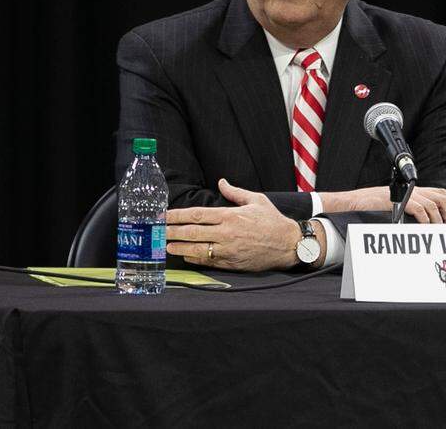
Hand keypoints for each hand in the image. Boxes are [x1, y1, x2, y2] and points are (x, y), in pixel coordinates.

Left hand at [166, 179, 310, 270]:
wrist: (289, 244)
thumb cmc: (273, 221)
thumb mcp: (257, 200)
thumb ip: (236, 192)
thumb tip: (222, 182)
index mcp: (231, 216)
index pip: (196, 215)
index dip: (177, 215)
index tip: (164, 215)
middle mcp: (227, 233)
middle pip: (191, 232)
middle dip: (171, 231)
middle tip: (157, 231)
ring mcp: (228, 250)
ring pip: (196, 249)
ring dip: (178, 247)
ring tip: (165, 245)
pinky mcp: (231, 263)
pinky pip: (207, 261)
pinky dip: (194, 258)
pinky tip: (185, 255)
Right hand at [319, 185, 445, 223]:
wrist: (351, 202)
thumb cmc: (369, 207)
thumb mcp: (394, 207)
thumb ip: (410, 210)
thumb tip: (427, 224)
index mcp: (412, 190)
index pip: (440, 193)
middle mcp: (411, 190)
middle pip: (441, 196)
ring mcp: (404, 194)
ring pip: (433, 204)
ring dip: (440, 219)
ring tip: (441, 230)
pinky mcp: (398, 200)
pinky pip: (419, 209)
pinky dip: (426, 219)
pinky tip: (427, 228)